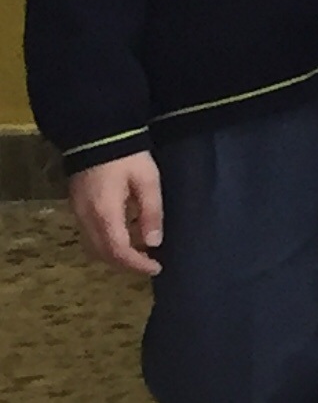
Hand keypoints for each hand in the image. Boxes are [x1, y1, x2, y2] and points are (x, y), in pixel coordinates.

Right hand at [67, 153, 162, 276]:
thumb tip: (154, 243)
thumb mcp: (147, 181)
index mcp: (105, 214)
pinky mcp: (77, 206)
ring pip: (93, 247)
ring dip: (115, 255)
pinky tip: (125, 234)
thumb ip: (151, 212)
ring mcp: (78, 213)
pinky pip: (89, 235)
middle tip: (150, 263)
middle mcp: (87, 219)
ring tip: (140, 251)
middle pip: (102, 254)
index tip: (156, 268)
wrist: (96, 135)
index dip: (136, 264)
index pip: (118, 251)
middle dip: (126, 263)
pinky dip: (106, 243)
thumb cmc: (127, 156)